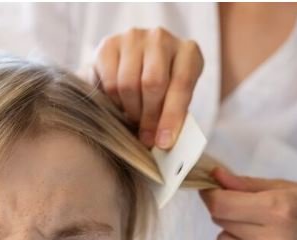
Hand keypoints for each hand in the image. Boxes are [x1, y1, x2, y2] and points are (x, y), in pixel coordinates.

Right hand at [86, 27, 203, 149]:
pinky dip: (114, 101)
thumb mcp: (175, 99)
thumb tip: (163, 144)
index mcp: (188, 52)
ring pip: (128, 84)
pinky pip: (109, 82)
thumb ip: (174, 116)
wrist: (134, 65)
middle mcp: (161, 38)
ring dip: (130, 110)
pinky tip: (120, 104)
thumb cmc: (162, 88)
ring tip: (134, 117)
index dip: (172, 116)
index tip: (163, 142)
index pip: (182, 84)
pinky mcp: (109, 45)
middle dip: (149, 117)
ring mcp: (133, 38)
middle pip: (153, 83)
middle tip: (146, 137)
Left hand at [199, 167, 296, 239]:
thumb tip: (214, 176)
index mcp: (281, 210)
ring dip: (234, 235)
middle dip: (229, 212)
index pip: (221, 205)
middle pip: (221, 223)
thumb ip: (247, 185)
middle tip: (253, 210)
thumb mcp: (291, 188)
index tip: (212, 191)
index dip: (211, 195)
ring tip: (262, 231)